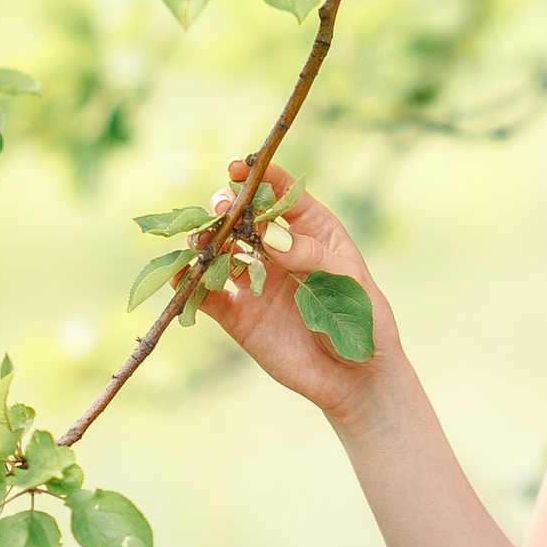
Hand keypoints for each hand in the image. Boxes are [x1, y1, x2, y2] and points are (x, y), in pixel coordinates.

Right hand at [195, 156, 399, 421]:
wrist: (356, 378)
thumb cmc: (364, 321)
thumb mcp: (348, 283)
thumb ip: (311, 257)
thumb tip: (270, 237)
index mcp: (312, 229)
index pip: (280, 191)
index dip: (258, 175)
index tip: (237, 168)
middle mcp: (277, 249)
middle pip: (241, 215)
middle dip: (226, 205)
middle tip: (222, 209)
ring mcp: (254, 279)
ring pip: (217, 248)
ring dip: (204, 239)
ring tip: (201, 240)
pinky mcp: (237, 313)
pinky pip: (204, 292)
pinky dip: (187, 283)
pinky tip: (181, 276)